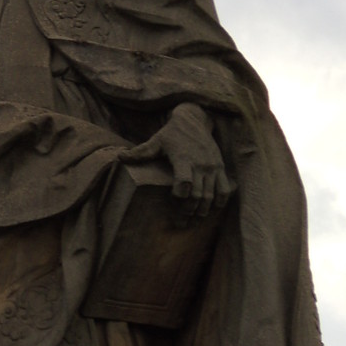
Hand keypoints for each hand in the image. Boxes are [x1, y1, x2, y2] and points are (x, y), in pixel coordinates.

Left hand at [119, 103, 231, 217]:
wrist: (195, 121)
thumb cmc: (171, 134)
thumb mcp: (155, 141)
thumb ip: (140, 152)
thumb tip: (120, 158)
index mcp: (183, 158)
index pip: (184, 181)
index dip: (180, 195)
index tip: (173, 202)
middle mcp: (200, 164)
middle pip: (198, 194)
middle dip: (189, 211)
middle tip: (181, 224)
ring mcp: (213, 167)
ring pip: (211, 196)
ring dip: (203, 211)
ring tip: (193, 222)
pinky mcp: (220, 168)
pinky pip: (224, 190)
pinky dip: (219, 203)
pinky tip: (210, 210)